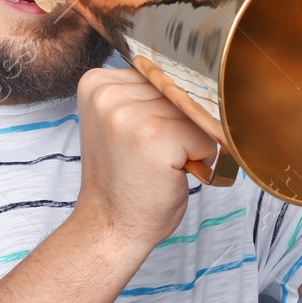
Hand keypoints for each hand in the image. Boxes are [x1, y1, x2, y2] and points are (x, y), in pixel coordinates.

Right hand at [65, 67, 221, 252]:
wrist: (110, 228)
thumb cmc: (124, 180)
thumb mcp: (123, 124)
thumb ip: (145, 96)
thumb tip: (197, 78)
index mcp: (96, 83)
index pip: (159, 74)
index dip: (163, 109)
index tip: (140, 138)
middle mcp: (109, 93)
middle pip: (178, 91)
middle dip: (178, 125)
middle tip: (150, 157)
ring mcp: (130, 114)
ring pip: (193, 114)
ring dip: (190, 143)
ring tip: (160, 165)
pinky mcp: (155, 135)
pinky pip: (204, 137)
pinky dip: (200, 159)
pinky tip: (171, 174)